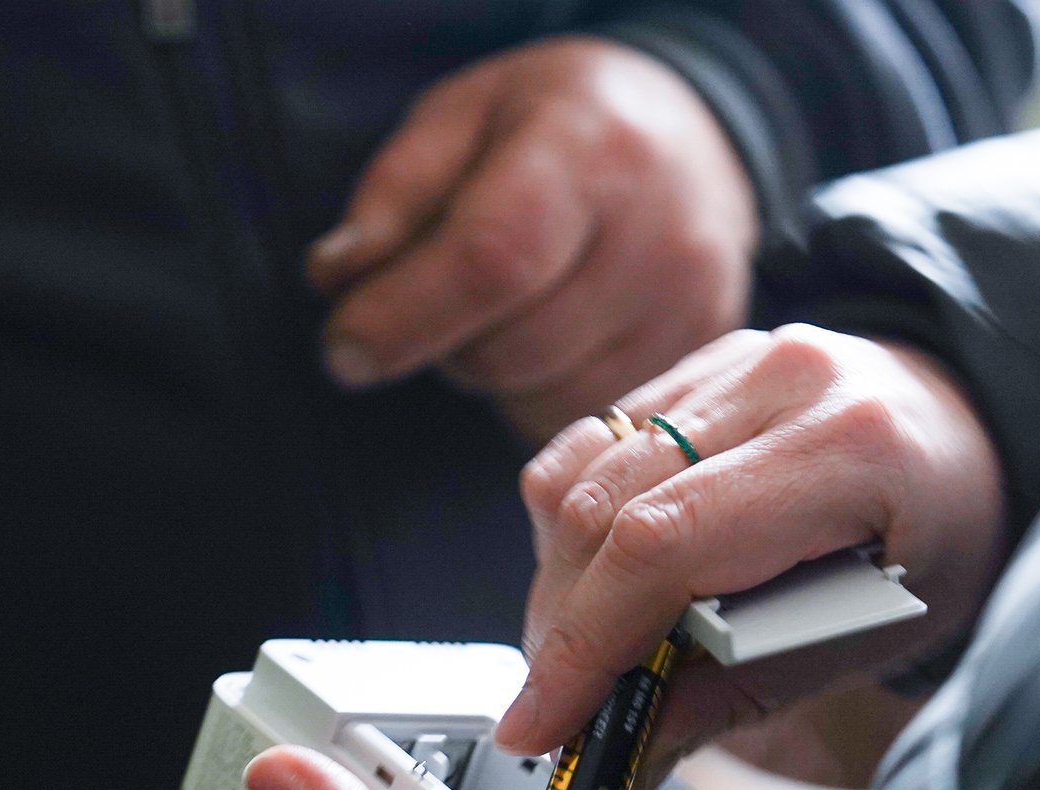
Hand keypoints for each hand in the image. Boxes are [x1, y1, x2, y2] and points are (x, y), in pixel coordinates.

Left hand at [307, 37, 758, 445]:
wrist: (695, 144)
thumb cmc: (559, 126)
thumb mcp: (464, 117)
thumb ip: (395, 195)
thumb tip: (340, 281)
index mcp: (591, 153)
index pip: (493, 260)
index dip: (405, 317)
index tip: (343, 351)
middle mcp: (662, 238)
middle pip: (510, 349)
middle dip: (446, 342)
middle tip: (446, 295)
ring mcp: (692, 312)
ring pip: (542, 398)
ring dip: (496, 372)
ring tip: (514, 303)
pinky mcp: (699, 366)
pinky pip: (586, 422)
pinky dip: (544, 394)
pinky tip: (557, 334)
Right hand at [493, 325, 1005, 776]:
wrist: (972, 440)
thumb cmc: (941, 538)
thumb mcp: (868, 638)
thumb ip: (738, 694)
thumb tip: (626, 754)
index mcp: (852, 448)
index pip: (666, 543)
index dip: (588, 642)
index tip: (548, 723)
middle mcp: (784, 381)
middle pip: (605, 506)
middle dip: (564, 628)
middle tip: (561, 713)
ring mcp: (734, 360)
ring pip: (579, 471)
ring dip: (559, 580)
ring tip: (585, 654)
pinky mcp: (695, 364)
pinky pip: (592, 444)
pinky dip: (576, 528)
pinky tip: (606, 581)